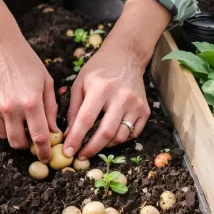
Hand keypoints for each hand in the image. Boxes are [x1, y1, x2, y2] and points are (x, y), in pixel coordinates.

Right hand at [0, 39, 58, 160]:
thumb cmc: (26, 61)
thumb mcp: (46, 82)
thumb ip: (51, 108)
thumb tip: (54, 131)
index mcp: (31, 103)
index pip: (40, 137)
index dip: (44, 151)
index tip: (46, 156)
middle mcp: (11, 108)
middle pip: (17, 143)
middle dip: (26, 145)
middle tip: (30, 137)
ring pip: (2, 135)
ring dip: (11, 133)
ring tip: (17, 118)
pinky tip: (3, 108)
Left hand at [63, 0, 171, 159]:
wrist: (126, 57)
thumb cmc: (98, 70)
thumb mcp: (80, 83)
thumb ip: (73, 108)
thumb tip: (68, 134)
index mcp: (101, 88)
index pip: (86, 120)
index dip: (76, 138)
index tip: (68, 151)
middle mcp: (121, 97)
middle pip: (106, 132)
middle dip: (91, 149)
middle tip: (81, 156)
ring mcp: (135, 104)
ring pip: (121, 136)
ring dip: (105, 146)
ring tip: (94, 145)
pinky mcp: (145, 109)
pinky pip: (133, 133)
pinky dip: (120, 139)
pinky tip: (110, 136)